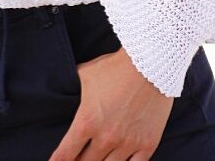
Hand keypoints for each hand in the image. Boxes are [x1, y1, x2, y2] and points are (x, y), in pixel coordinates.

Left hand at [48, 47, 173, 159]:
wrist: (150, 64)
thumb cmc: (115, 67)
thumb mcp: (86, 74)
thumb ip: (74, 87)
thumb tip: (63, 88)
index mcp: (87, 121)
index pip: (66, 153)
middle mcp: (106, 137)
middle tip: (77, 160)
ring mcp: (127, 143)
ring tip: (97, 160)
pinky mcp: (147, 144)